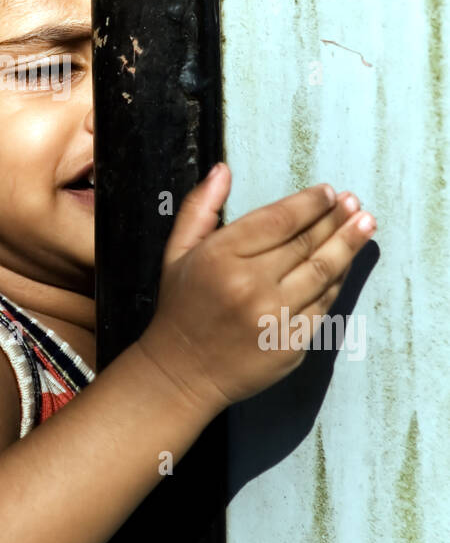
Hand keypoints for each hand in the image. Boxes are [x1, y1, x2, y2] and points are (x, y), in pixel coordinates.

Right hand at [136, 164, 375, 413]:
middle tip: (354, 203)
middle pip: (304, 243)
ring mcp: (272, 317)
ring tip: (365, 224)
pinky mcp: (289, 344)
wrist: (182, 372)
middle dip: (334, 219)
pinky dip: (337, 282)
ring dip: (348, 245)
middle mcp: (248, 285)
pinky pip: (322, 306)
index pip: (277, 220)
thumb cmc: (181, 307)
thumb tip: (223, 170)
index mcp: (220, 257)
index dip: (308, 203)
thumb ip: (200, 208)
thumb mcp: (177, 251)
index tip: (328, 192)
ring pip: (322, 272)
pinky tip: (346, 264)